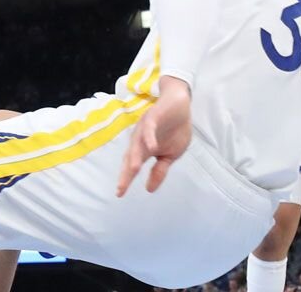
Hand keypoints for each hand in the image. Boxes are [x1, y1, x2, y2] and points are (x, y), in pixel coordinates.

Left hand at [117, 77, 191, 196]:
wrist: (180, 105)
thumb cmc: (174, 130)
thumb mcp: (170, 155)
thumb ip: (159, 170)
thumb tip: (149, 189)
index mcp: (144, 149)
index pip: (133, 166)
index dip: (126, 179)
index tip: (120, 194)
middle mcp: (140, 139)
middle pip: (130, 157)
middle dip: (126, 172)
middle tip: (121, 187)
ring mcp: (145, 127)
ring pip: (138, 143)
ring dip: (135, 157)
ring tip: (132, 171)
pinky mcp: (153, 116)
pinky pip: (150, 128)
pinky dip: (149, 137)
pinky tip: (151, 146)